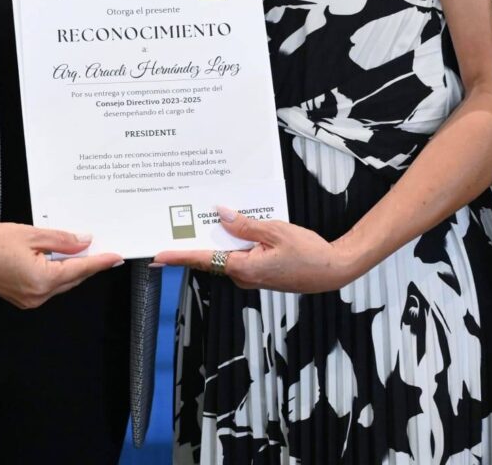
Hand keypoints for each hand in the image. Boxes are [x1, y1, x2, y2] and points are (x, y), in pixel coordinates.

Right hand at [0, 222, 122, 308]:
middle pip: (72, 279)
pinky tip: (61, 258)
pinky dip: (58, 273)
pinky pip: (49, 286)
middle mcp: (37, 296)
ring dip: (72, 268)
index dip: (100, 262)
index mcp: (41, 280)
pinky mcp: (22, 298)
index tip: (116, 256)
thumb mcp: (32, 235)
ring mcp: (29, 300)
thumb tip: (84, 241)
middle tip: (103, 249)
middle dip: (88, 264)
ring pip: (61, 283)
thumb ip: (62, 240)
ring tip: (83, 249)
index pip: (79, 270)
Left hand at [153, 207, 356, 293]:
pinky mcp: (259, 272)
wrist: (333, 270)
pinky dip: (232, 242)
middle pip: (211, 257)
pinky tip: (231, 226)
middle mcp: (244, 276)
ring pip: (225, 255)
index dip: (179, 256)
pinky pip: (239, 255)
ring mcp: (251, 276)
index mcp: (245, 268)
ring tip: (200, 219)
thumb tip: (221, 215)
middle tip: (171, 228)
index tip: (158, 255)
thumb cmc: (309, 252)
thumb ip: (246, 225)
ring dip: (215, 239)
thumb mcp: (276, 231)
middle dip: (192, 243)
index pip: (204, 260)